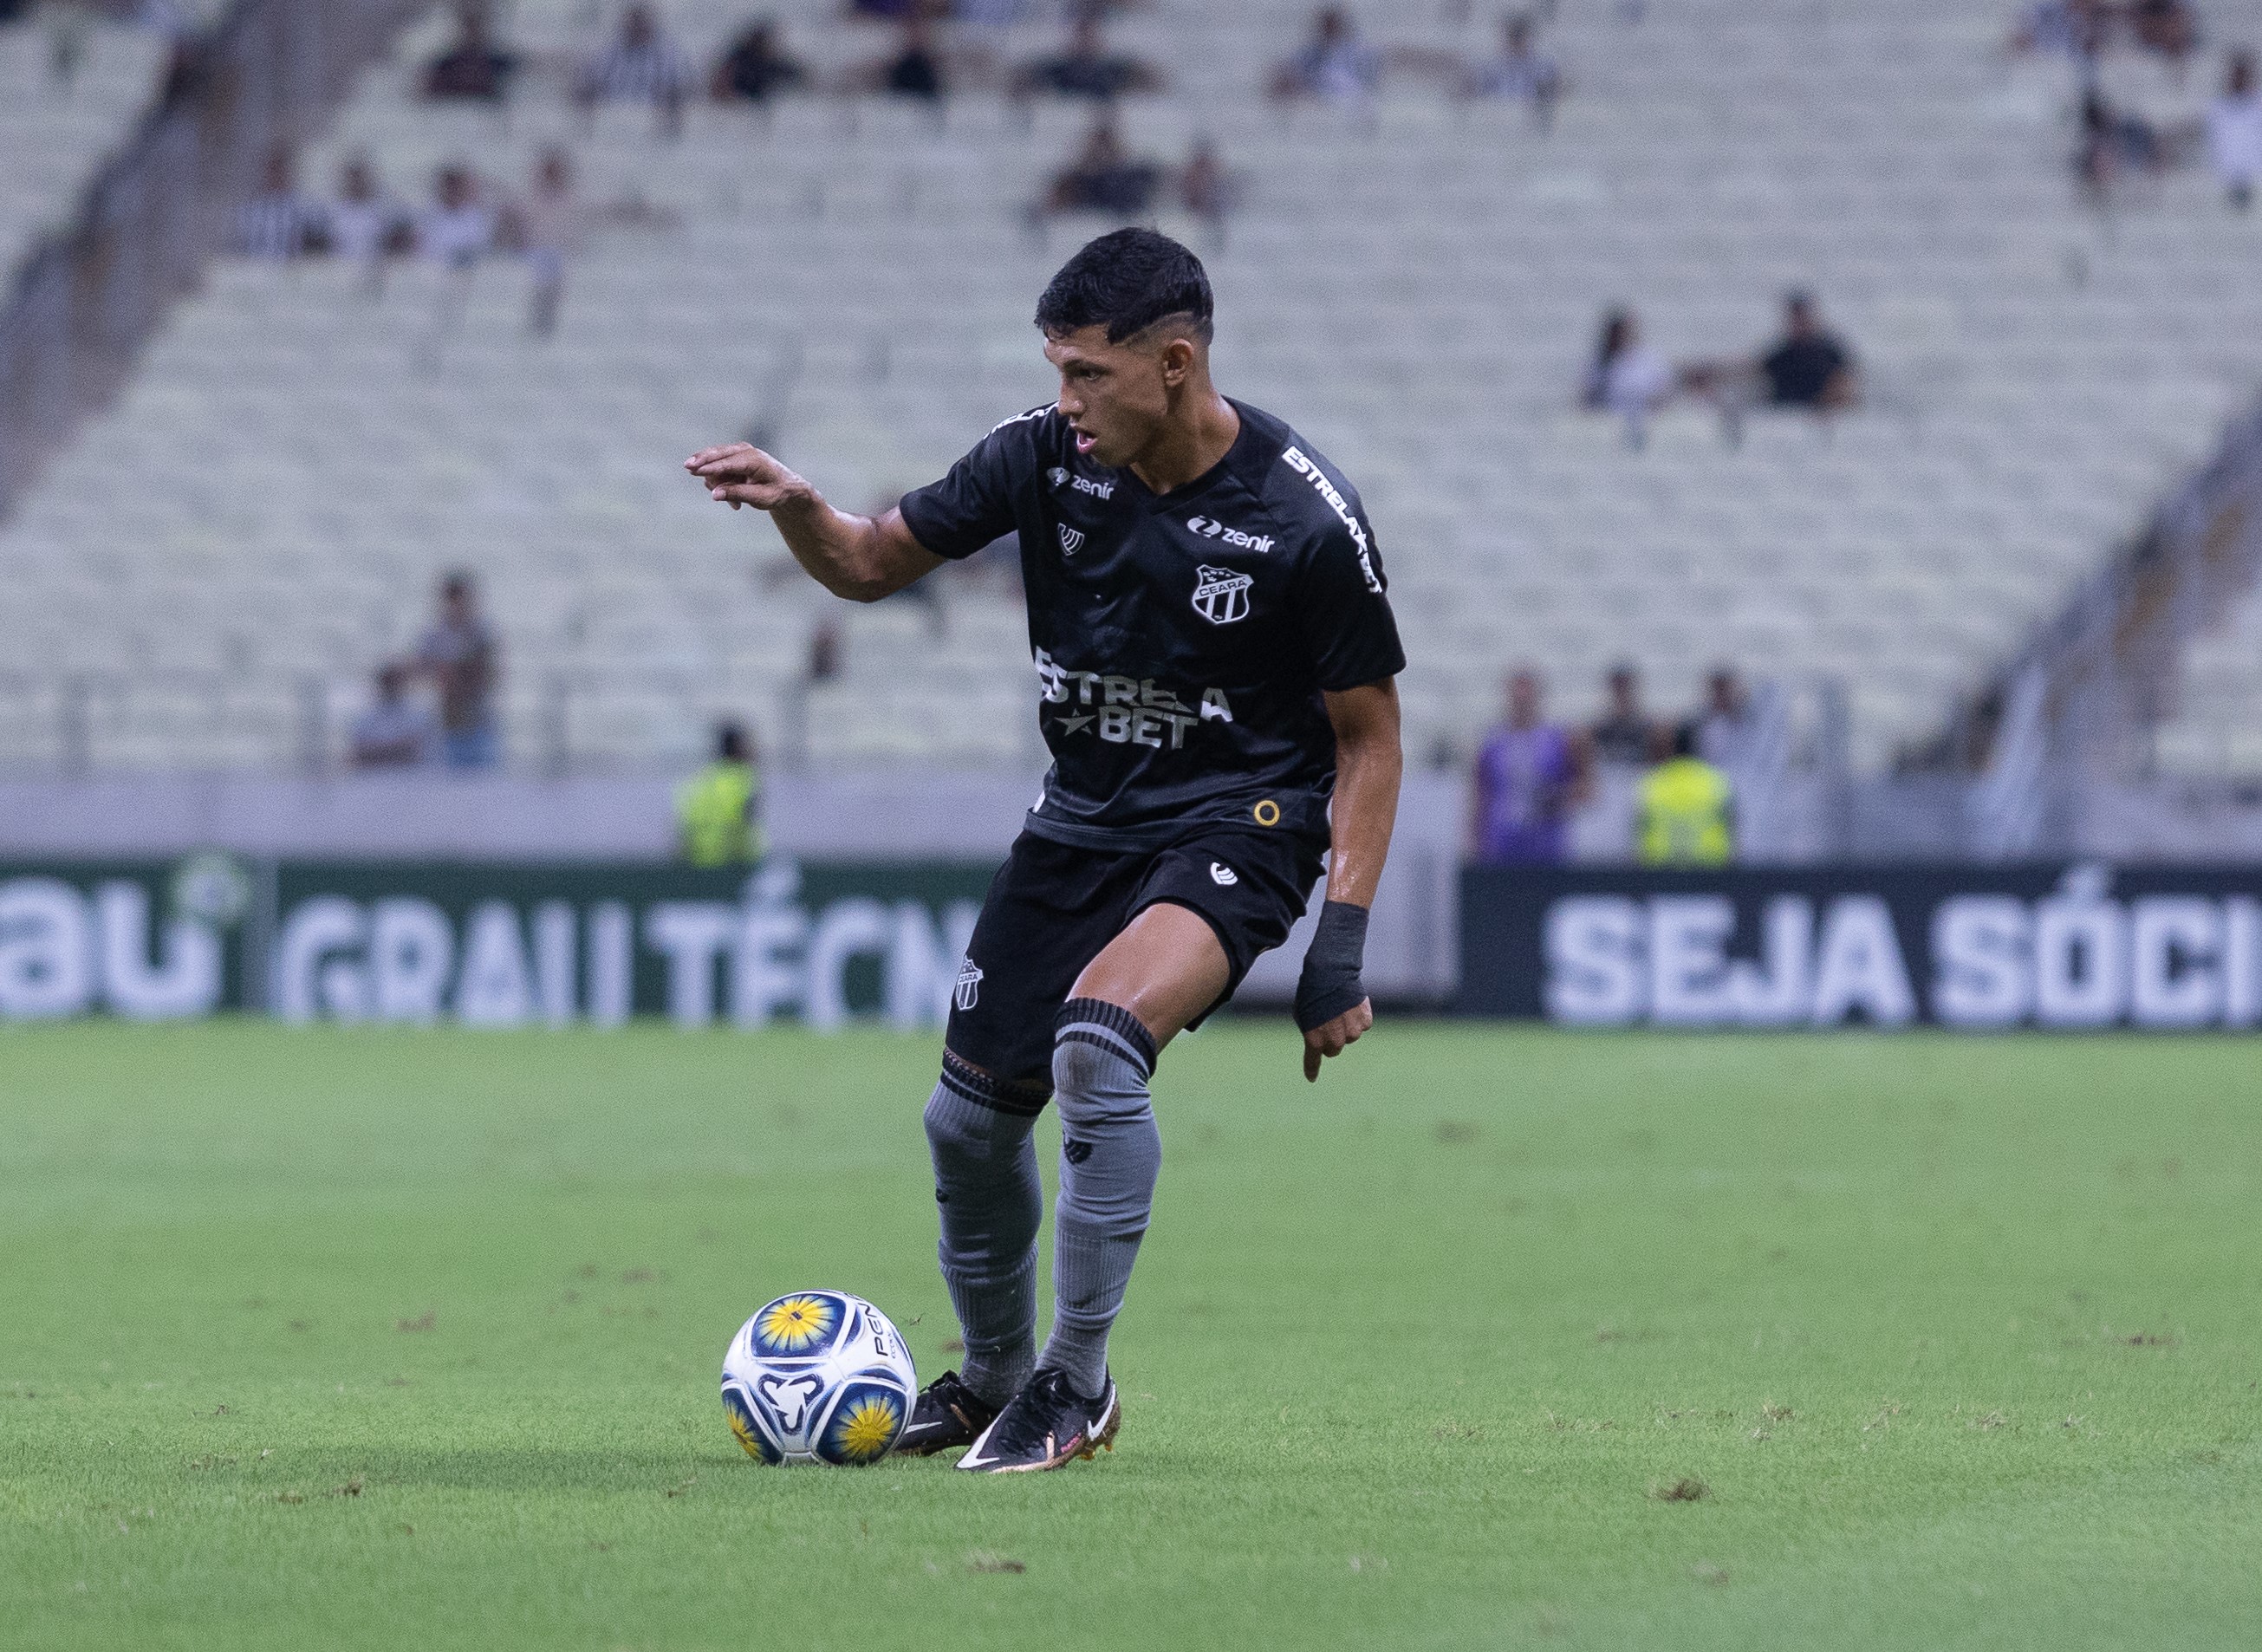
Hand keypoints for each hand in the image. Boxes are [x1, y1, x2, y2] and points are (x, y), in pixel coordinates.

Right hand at [684, 443, 815, 512]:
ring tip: (736, 505)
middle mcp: (745, 451)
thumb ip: (737, 494)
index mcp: (753, 459)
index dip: (709, 467)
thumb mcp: (760, 498)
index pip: (726, 462)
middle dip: (701, 462)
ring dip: (719, 485)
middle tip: (688, 467)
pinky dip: (722, 484)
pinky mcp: (734, 457)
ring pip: (715, 464)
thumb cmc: (776, 492)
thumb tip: (714, 494)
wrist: (787, 487)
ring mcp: (739, 452)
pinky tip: (735, 501)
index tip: (693, 470)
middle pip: (716, 454)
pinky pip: (718, 469)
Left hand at [1301, 997, 1372, 1082]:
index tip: (1311, 1078)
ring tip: (1339, 1008)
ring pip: (1349, 1037)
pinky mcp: (1365, 1022)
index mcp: (1314, 1039)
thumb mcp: (1302, 1013)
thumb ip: (1310, 1030)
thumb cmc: (1312, 992)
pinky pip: (1361, 1026)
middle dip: (1331, 1039)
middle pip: (1334, 1049)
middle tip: (1328, 1020)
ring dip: (1345, 1027)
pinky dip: (1357, 1018)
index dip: (1312, 1069)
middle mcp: (1334, 1040)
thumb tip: (1318, 1040)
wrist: (1330, 973)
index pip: (1313, 1060)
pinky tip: (1350, 1004)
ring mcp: (1351, 1032)